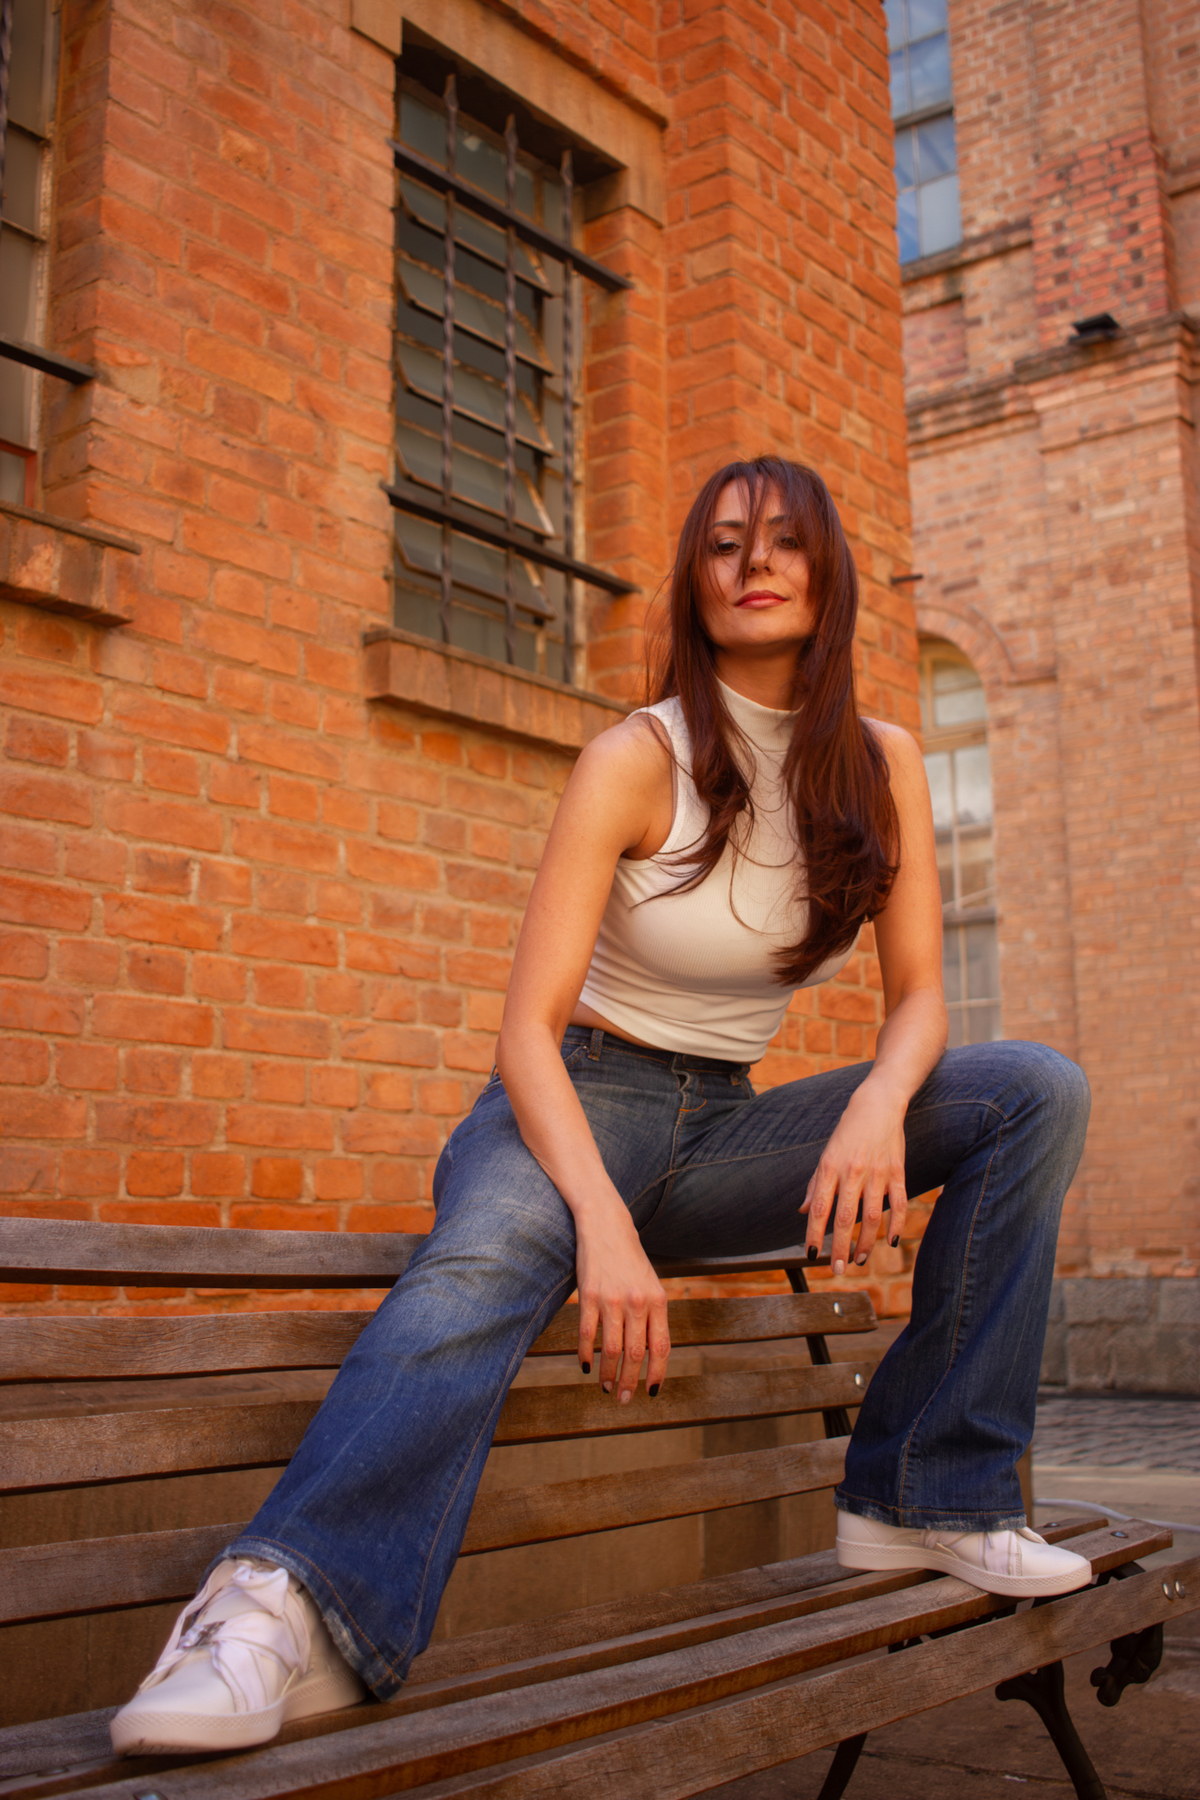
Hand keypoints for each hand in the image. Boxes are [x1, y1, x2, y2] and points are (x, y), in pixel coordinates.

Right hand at [575, 1203, 669, 1401]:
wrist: (607, 1227)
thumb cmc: (631, 1261)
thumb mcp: (650, 1286)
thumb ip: (653, 1317)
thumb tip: (651, 1356)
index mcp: (658, 1301)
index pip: (660, 1347)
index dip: (657, 1373)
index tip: (650, 1392)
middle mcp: (637, 1302)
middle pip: (635, 1354)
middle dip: (630, 1382)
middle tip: (624, 1399)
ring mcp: (612, 1300)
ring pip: (612, 1349)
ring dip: (609, 1374)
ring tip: (607, 1387)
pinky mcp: (589, 1296)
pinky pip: (587, 1334)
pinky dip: (586, 1355)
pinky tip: (586, 1365)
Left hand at [800, 1079, 907, 1272]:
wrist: (878, 1104)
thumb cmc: (849, 1131)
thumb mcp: (826, 1153)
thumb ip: (816, 1184)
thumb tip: (803, 1211)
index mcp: (830, 1167)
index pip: (819, 1208)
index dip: (813, 1233)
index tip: (810, 1255)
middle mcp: (852, 1171)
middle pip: (845, 1217)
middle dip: (839, 1247)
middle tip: (837, 1269)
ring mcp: (877, 1172)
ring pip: (872, 1216)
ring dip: (865, 1242)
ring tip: (858, 1260)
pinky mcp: (898, 1171)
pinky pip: (899, 1204)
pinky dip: (897, 1225)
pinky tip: (890, 1242)